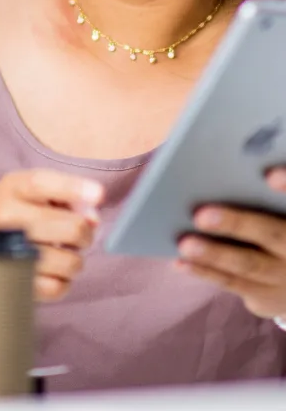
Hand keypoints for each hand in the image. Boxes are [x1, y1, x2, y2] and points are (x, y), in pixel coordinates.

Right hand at [0, 169, 102, 301]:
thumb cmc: (5, 212)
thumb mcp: (26, 190)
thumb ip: (63, 195)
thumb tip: (94, 219)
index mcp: (12, 188)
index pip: (43, 183)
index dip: (75, 188)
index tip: (99, 195)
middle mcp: (8, 217)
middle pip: (74, 228)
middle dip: (84, 233)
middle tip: (74, 235)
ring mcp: (10, 252)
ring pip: (72, 262)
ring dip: (74, 259)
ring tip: (58, 252)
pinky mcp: (15, 282)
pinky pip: (59, 287)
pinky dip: (62, 281)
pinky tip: (49, 270)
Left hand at [175, 166, 285, 319]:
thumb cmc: (271, 221)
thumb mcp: (273, 209)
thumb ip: (260, 193)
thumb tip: (226, 160)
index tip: (270, 176)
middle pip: (273, 234)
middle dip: (237, 224)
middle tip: (200, 216)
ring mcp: (285, 276)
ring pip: (250, 264)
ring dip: (214, 255)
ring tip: (184, 244)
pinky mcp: (267, 296)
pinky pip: (233, 283)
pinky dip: (205, 272)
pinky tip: (180, 261)